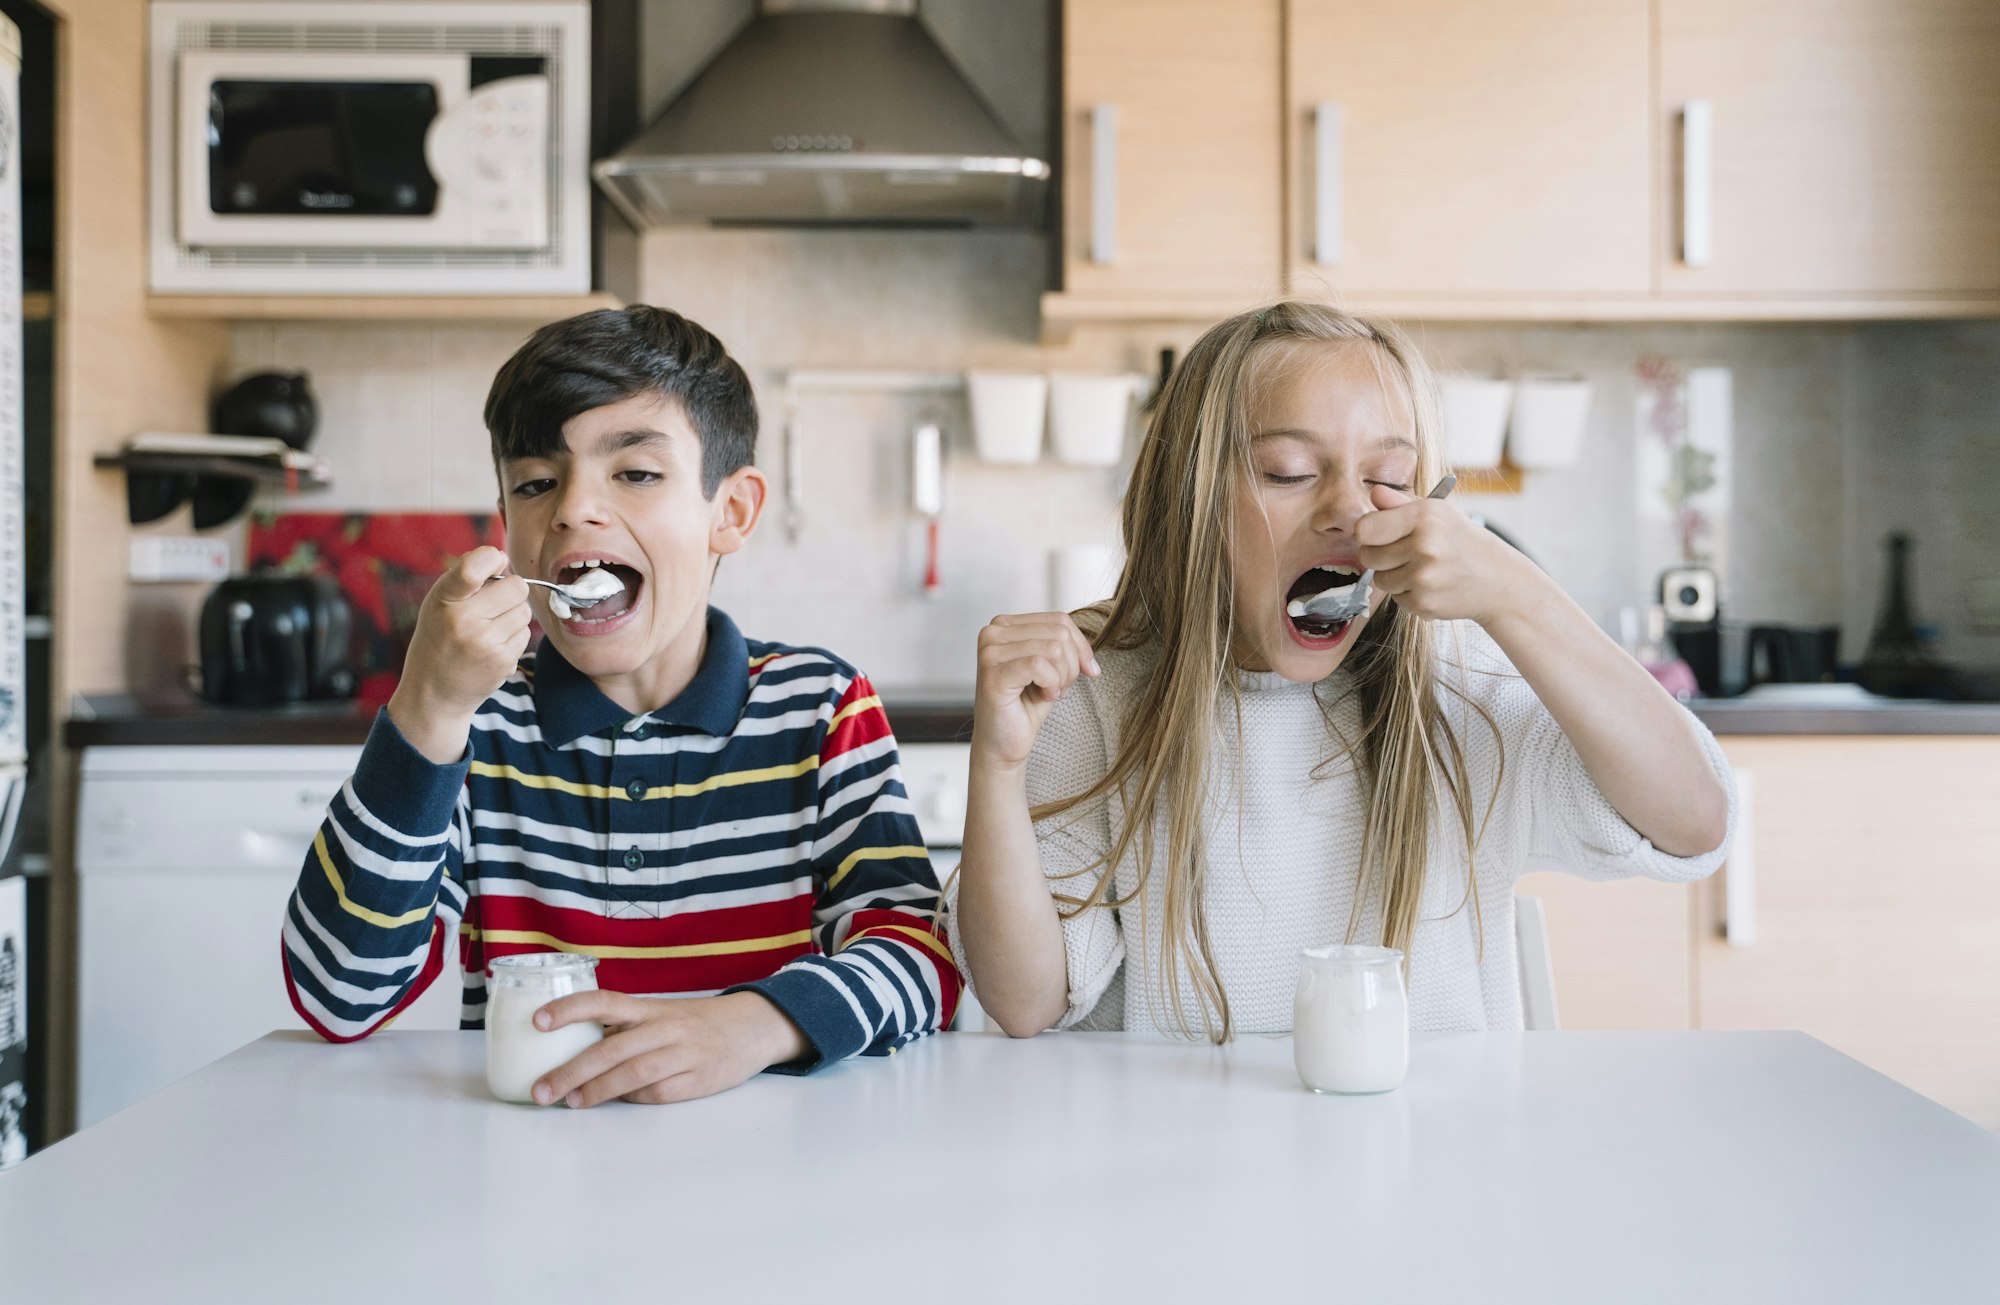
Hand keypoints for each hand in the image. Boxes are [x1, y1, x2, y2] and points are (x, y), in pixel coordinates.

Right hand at [387, 547, 531, 761]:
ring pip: (525, 611)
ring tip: (489, 627)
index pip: (471, 569)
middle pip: (517, 587)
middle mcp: (464, 621)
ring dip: (513, 615)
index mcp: (444, 600)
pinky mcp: (503, 661)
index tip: (494, 560)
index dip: (489, 558)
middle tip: (492, 603)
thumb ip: (468, 575)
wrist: (434, 692)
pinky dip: (514, 636)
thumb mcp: (439, 602)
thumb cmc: (440, 636)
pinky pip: (525, 634)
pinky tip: (492, 645)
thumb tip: (502, 557)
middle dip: (510, 591)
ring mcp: (486, 643)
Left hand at [530, 991, 809, 1107]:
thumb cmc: (697, 1023)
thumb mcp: (661, 1014)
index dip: (570, 1008)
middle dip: (571, 1071)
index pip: (605, 1001)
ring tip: (570, 1102)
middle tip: (541, 1090)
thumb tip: (574, 1053)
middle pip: (612, 1048)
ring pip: (633, 1072)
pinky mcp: (699, 1079)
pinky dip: (635, 1099)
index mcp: (651, 1007)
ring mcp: (684, 1053)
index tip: (537, 1021)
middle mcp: (665, 1026)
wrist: (754, 1026)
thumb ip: (625, 1029)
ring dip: (597, 1090)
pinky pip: (659, 1093)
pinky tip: (618, 1103)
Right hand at [972, 612, 1100, 772]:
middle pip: (1059, 633)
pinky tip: (1043, 697)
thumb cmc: (1025, 705)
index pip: (1059, 619)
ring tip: (1049, 693)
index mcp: (1005, 624)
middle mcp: (993, 632)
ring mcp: (990, 652)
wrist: (1004, 744)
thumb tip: (1094, 641)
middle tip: (1059, 688)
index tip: (1086, 672)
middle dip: (1071, 665)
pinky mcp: (993, 674)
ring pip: (1053, 648)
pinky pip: (1039, 666)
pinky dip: (1051, 684)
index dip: (1080, 647)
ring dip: (1062, 677)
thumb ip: (1065, 645)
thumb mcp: (1052, 667)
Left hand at [1355, 483, 1541, 625]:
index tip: (1378, 534)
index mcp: (1424, 516)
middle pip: (1368, 556)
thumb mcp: (1438, 513)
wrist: (1498, 579)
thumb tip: (1374, 493)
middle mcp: (1424, 545)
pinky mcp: (1424, 603)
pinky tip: (1431, 585)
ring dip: (1394, 576)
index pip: (1365, 528)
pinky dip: (1409, 594)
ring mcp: (1424, 577)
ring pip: (1380, 580)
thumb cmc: (1463, 541)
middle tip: (1404, 552)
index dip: (1368, 532)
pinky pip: (1396, 599)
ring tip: (1422, 569)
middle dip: (1380, 555)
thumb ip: (1400, 504)